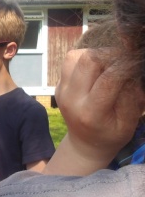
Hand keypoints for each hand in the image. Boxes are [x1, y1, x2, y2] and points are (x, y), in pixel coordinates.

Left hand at [56, 49, 144, 165]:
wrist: (84, 143)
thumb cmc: (110, 134)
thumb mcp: (127, 124)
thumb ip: (131, 98)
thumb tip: (131, 71)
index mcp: (90, 113)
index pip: (108, 79)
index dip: (126, 65)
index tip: (136, 61)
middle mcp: (71, 99)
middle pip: (88, 60)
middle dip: (110, 54)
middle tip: (124, 60)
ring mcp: (62, 90)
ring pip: (75, 56)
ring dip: (95, 54)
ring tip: (109, 64)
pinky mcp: (59, 84)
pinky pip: (70, 61)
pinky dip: (86, 58)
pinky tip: (97, 68)